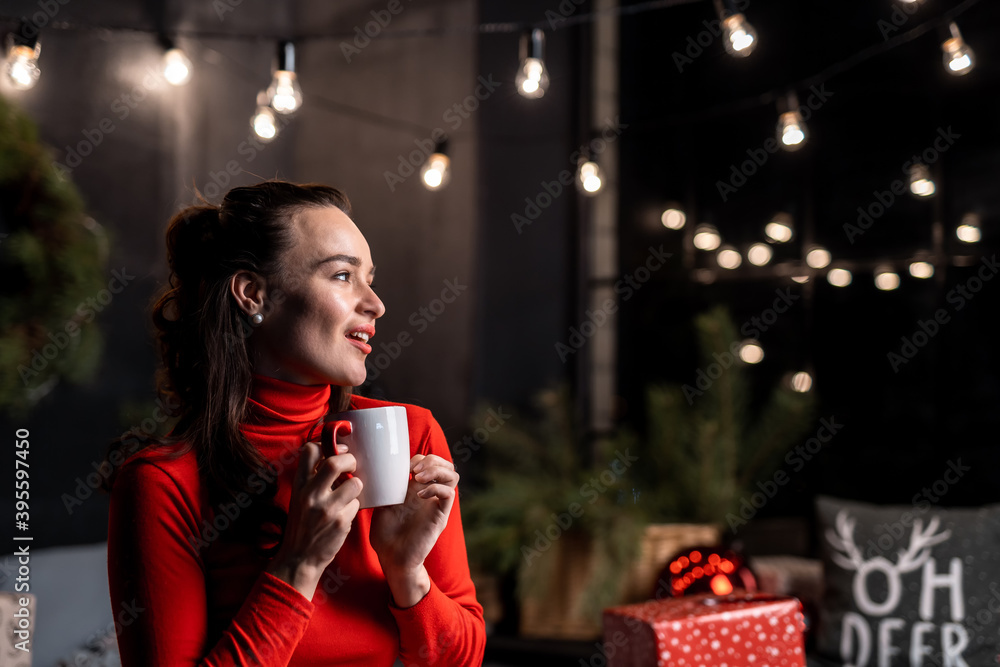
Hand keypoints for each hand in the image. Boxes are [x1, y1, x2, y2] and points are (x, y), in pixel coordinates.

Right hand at [266, 441, 362, 599]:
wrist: (299, 559)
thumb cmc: (302, 527)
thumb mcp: (299, 499)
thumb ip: (312, 480)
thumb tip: (334, 458)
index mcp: (299, 486)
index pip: (309, 451)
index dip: (326, 445)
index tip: (337, 450)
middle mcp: (311, 495)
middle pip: (336, 463)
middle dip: (350, 460)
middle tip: (352, 466)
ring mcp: (326, 509)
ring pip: (354, 483)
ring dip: (356, 487)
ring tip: (349, 495)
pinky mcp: (340, 522)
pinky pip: (357, 504)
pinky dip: (354, 507)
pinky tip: (345, 515)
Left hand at [369, 454, 458, 575]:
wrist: (392, 559)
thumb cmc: (386, 535)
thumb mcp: (383, 504)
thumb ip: (386, 488)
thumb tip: (375, 470)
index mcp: (417, 489)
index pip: (430, 463)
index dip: (419, 458)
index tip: (403, 466)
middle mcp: (430, 495)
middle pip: (446, 465)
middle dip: (432, 460)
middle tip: (414, 469)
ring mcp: (436, 505)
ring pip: (453, 476)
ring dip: (436, 470)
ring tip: (418, 477)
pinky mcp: (440, 516)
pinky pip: (449, 494)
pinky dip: (435, 488)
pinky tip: (419, 494)